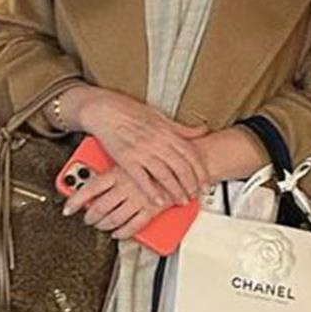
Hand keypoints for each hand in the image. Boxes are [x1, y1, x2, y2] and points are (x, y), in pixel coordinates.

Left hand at [60, 165, 162, 239]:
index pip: (90, 188)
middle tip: (87, 219)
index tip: (67, 208)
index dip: (75, 200)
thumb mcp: (130, 159)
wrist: (182, 163)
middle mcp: (126, 187)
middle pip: (99, 208)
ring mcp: (138, 199)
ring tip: (101, 226)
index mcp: (118, 172)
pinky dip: (122, 232)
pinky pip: (132, 226)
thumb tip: (94, 178)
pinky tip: (117, 233)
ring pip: (114, 219)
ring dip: (104, 225)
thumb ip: (113, 170)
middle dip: (90, 217)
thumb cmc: (156, 159)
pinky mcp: (151, 210)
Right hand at [77, 91, 210, 209]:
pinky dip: (152, 191)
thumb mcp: (160, 116)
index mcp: (167, 131)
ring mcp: (142, 151)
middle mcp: (157, 142)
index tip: (205, 182)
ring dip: (176, 190)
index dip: (201, 171)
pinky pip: (142, 179)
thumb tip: (203, 130)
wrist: (105, 110)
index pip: (191, 154)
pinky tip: (159, 201)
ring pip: (165, 175)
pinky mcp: (126, 159)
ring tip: (182, 200)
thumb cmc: (130, 111)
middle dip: (191, 185)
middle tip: (196, 195)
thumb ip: (181, 128)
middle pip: (181, 167)